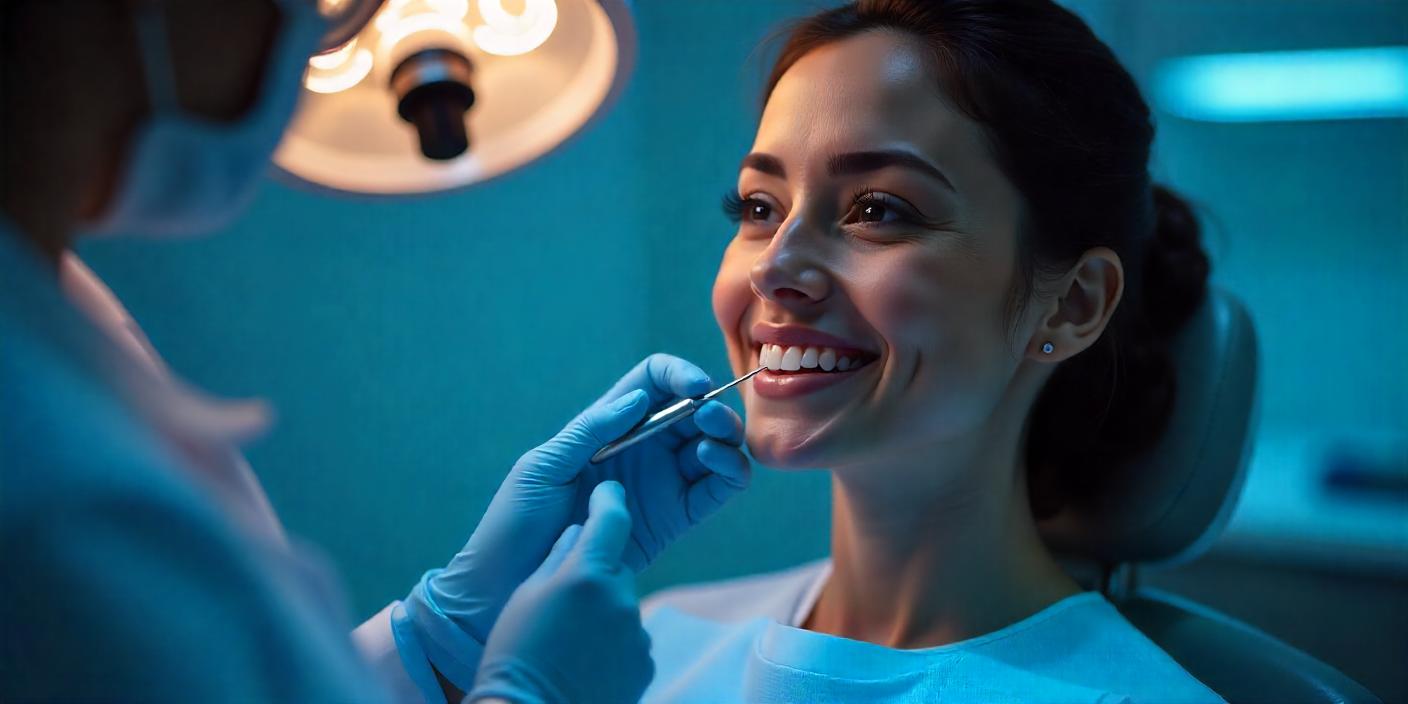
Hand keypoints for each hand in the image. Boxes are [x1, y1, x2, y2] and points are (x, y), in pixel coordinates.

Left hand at [404, 354, 747, 689]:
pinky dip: (730, 471)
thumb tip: (638, 399)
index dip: (677, 374)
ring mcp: (662, 483)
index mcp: (608, 426)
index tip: (693, 387)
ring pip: (715, 448)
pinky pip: (717, 490)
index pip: (654, 382)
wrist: (512, 585)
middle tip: (708, 417)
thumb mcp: (543, 466)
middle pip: (694, 412)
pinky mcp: (676, 519)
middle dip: (711, 407)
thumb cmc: (516, 520)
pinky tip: (713, 464)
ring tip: (711, 444)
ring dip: (726, 437)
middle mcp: (642, 449)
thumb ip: (591, 430)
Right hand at [467, 481, 653, 703]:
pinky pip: (631, 637)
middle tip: (564, 603)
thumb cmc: (516, 654)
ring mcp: (636, 633)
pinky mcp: (644, 663)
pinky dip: (613, 641)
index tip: (606, 496)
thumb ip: (558, 557)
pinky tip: (586, 659)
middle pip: (616, 569)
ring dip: (604, 611)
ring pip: (623, 604)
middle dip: (597, 575)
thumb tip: (578, 532)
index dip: (609, 502)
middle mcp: (620, 599)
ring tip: (570, 640)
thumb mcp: (527, 596)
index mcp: (586, 576)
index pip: (612, 520)